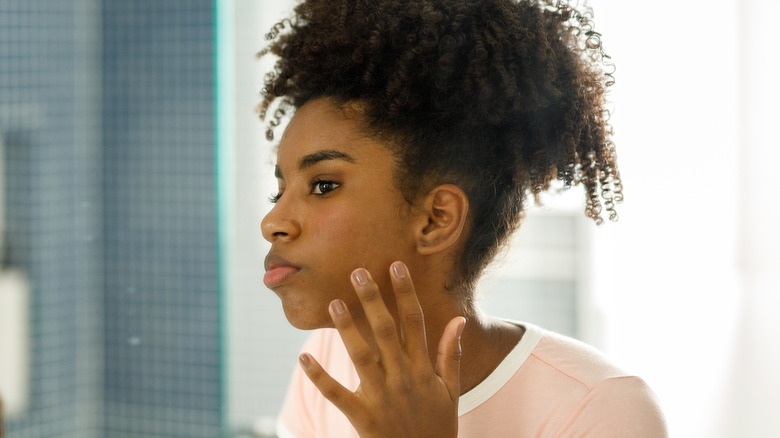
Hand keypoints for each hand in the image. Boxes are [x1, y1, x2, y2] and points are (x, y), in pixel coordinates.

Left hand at [299, 261, 465, 437]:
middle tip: (357, 272)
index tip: (396, 266)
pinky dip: (319, 377)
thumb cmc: (438, 426)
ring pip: (362, 356)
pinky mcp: (363, 417)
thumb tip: (458, 319)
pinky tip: (303, 358)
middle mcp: (403, 378)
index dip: (406, 292)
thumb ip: (452, 355)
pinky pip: (337, 394)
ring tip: (334, 303)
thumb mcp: (452, 391)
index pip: (415, 322)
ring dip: (346, 329)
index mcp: (423, 369)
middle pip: (386, 331)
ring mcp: (382, 397)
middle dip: (373, 300)